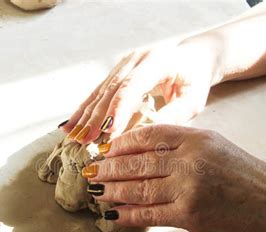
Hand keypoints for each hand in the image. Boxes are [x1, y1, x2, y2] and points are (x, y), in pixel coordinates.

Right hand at [61, 40, 220, 143]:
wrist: (192, 57)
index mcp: (157, 61)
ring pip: (101, 91)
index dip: (118, 109)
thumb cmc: (195, 79)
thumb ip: (174, 115)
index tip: (108, 131)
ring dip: (85, 115)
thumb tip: (147, 136)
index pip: (133, 86)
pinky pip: (99, 92)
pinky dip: (85, 109)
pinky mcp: (118, 72)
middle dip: (96, 117)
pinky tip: (71, 124)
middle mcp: (136, 59)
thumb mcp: (193, 99)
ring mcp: (124, 64)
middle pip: (112, 89)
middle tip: (85, 141)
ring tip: (73, 136)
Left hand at [82, 125, 265, 231]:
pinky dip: (127, 214)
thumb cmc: (250, 177)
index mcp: (197, 137)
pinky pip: (149, 214)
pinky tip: (113, 214)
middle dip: (109, 167)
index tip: (107, 149)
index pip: (149, 135)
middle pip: (137, 161)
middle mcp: (190, 159)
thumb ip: (183, 148)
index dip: (122, 142)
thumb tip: (146, 156)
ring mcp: (189, 187)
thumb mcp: (218, 148)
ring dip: (112, 190)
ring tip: (96, 191)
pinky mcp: (190, 215)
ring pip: (138, 187)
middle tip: (90, 171)